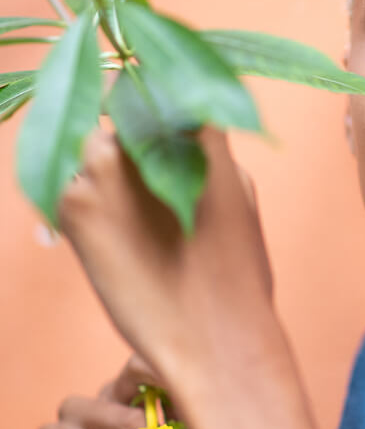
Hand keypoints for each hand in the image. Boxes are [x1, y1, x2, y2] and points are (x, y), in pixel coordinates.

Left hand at [57, 127, 275, 388]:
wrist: (217, 338)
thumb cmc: (236, 277)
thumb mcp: (238, 198)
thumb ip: (208, 157)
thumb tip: (178, 134)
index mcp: (199, 127)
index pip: (161, 90)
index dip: (154, 111)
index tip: (153, 133)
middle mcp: (147, 133)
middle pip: (118, 116)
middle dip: (124, 147)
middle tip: (139, 196)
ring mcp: (106, 165)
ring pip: (85, 147)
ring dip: (97, 175)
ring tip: (126, 226)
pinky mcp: (75, 202)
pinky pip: (61, 187)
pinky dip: (76, 209)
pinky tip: (108, 246)